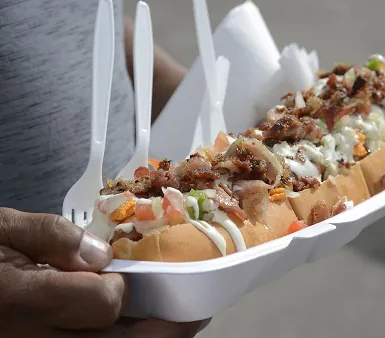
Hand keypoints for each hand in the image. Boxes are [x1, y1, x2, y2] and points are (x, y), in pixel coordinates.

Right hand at [0, 208, 208, 336]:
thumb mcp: (2, 229)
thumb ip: (51, 236)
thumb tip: (102, 254)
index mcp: (24, 300)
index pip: (104, 302)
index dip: (124, 287)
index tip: (125, 271)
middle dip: (164, 330)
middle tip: (193, 315)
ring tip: (174, 323)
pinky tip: (133, 326)